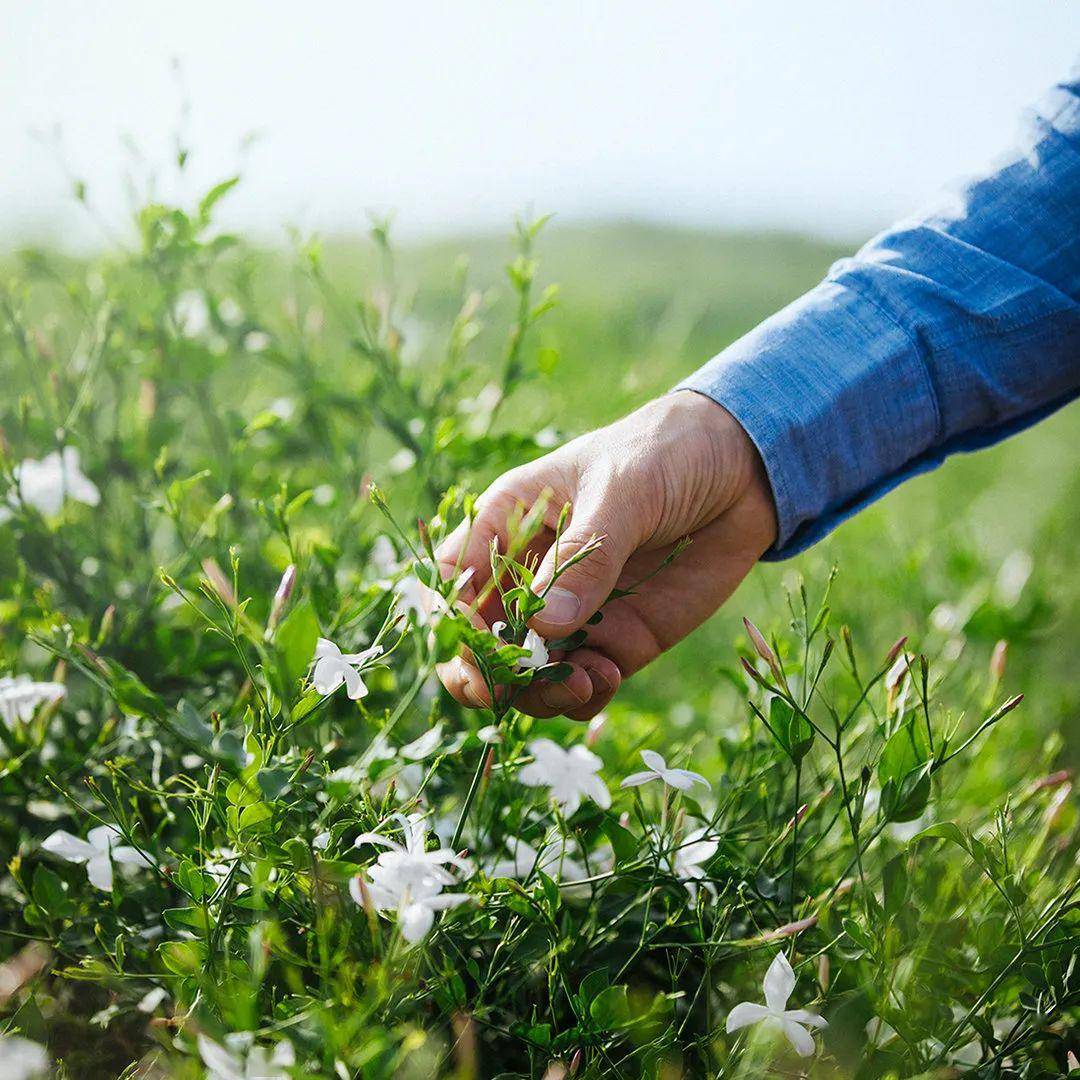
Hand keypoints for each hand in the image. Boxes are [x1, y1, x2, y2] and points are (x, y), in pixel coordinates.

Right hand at [434, 391, 777, 718]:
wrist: (744, 470)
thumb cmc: (664, 453)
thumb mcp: (622, 489)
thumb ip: (584, 556)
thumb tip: (544, 625)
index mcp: (509, 521)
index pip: (453, 578)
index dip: (452, 615)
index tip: (475, 642)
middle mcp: (532, 574)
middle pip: (481, 639)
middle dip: (483, 673)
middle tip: (503, 690)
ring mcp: (574, 612)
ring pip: (528, 673)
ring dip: (538, 692)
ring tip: (577, 684)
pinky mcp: (618, 639)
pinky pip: (584, 681)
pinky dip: (585, 694)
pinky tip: (605, 679)